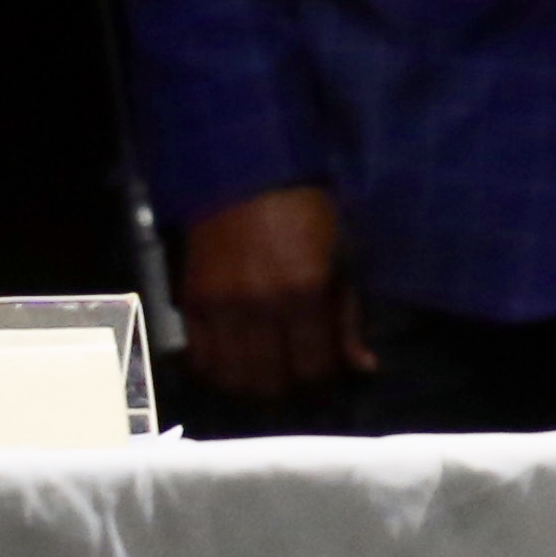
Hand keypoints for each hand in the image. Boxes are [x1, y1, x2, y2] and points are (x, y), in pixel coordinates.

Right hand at [174, 182, 366, 402]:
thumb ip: (349, 314)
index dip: (323, 376)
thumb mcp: (342, 254)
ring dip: (252, 383)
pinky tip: (234, 363)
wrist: (247, 173)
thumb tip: (364, 367)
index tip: (327, 366)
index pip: (313, 368)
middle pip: (270, 382)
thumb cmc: (307, 210)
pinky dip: (217, 370)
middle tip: (296, 369)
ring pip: (233, 378)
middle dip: (288, 383)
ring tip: (266, 371)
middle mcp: (259, 307)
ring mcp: (220, 307)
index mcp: (304, 293)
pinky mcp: (191, 302)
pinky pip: (200, 360)